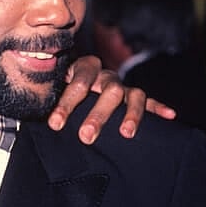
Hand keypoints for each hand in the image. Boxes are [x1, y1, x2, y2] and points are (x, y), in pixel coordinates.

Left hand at [48, 54, 175, 143]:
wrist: (72, 82)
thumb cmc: (59, 91)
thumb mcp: (51, 91)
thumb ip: (47, 100)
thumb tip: (35, 122)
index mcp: (83, 69)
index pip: (78, 82)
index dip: (67, 103)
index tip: (56, 124)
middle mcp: (105, 76)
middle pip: (108, 90)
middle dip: (97, 114)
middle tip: (86, 136)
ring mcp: (122, 86)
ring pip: (131, 95)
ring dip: (130, 114)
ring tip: (126, 134)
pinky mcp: (134, 96)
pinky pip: (149, 101)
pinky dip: (158, 108)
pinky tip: (170, 116)